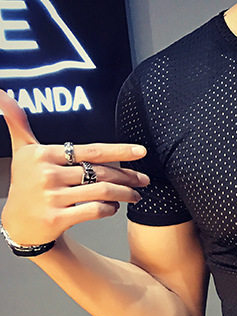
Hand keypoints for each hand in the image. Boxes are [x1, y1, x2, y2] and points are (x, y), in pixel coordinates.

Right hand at [1, 89, 149, 247]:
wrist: (17, 223)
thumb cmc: (25, 184)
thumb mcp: (21, 152)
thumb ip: (18, 123)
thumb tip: (1, 93)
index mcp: (44, 154)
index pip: (91, 151)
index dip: (120, 150)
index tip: (141, 151)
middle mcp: (47, 174)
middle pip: (100, 172)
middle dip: (128, 176)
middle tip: (143, 179)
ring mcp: (52, 197)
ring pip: (102, 192)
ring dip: (124, 194)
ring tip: (135, 195)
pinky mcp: (57, 218)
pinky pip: (94, 210)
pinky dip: (109, 209)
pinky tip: (113, 208)